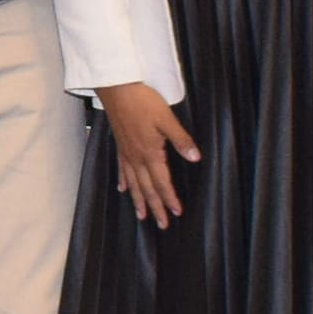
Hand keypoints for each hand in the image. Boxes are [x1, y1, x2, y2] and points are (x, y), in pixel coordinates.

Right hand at [94, 81, 201, 227]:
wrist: (117, 89)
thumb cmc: (143, 102)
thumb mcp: (167, 119)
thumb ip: (180, 140)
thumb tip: (195, 157)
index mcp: (151, 153)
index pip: (162, 182)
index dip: (170, 198)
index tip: (176, 213)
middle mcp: (137, 157)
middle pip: (147, 188)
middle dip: (155, 207)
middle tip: (161, 224)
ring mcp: (126, 152)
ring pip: (134, 183)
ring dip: (138, 200)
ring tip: (141, 215)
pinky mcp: (120, 145)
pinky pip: (122, 169)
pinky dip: (124, 182)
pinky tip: (123, 190)